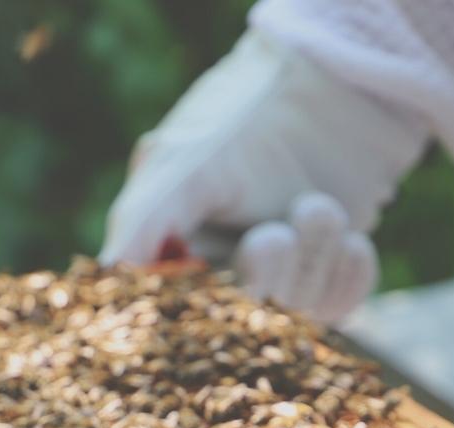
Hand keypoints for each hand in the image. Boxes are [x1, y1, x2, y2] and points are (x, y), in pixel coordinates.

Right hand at [99, 29, 425, 320]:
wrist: (338, 83)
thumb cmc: (246, 116)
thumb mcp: (184, 166)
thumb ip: (141, 222)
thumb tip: (103, 274)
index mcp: (170, 245)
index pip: (170, 308)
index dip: (192, 308)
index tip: (215, 287)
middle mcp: (217, 269)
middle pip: (236, 319)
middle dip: (261, 275)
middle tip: (272, 235)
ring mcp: (274, 277)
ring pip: (291, 311)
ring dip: (310, 257)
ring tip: (317, 205)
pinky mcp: (324, 275)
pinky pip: (338, 306)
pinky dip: (347, 274)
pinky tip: (350, 239)